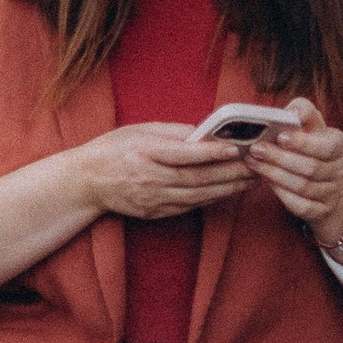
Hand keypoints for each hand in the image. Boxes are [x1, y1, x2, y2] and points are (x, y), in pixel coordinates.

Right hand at [78, 123, 253, 223]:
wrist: (86, 181)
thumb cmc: (114, 148)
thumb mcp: (139, 130)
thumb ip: (173, 132)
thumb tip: (206, 132)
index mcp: (145, 152)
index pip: (184, 154)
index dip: (212, 152)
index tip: (236, 148)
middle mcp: (150, 178)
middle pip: (197, 178)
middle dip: (230, 173)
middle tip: (256, 166)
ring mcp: (153, 199)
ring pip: (197, 196)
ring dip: (227, 189)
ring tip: (250, 180)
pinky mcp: (155, 212)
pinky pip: (189, 206)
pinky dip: (211, 199)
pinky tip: (228, 191)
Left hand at [243, 99, 342, 247]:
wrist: (326, 180)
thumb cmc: (313, 146)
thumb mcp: (312, 126)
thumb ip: (303, 112)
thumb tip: (292, 110)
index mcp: (340, 146)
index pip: (326, 147)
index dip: (303, 143)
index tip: (280, 136)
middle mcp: (339, 170)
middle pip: (311, 168)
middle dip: (280, 158)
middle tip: (256, 149)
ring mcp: (331, 193)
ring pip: (303, 187)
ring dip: (275, 174)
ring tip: (254, 162)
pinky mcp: (320, 210)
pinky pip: (300, 205)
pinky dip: (281, 193)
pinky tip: (266, 180)